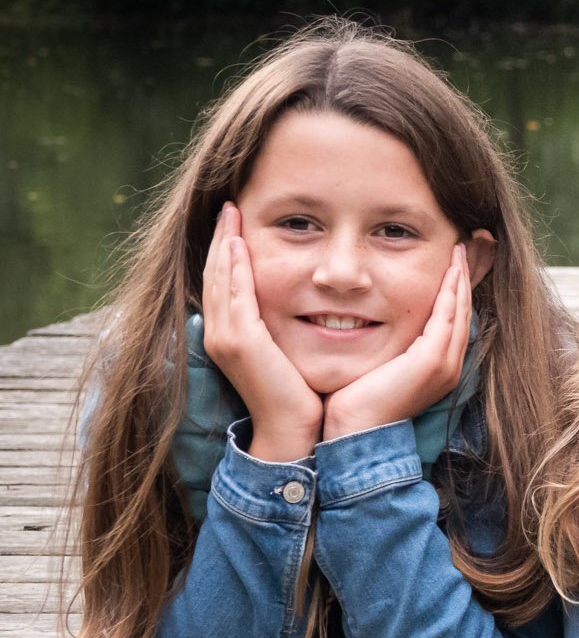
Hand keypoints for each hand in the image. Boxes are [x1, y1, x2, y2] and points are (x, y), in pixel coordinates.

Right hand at [201, 202, 322, 461]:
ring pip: (218, 278)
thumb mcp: (289, 351)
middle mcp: (220, 333)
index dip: (225, 250)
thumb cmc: (300, 395)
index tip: (235, 221)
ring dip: (223, 243)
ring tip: (231, 213)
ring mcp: (225, 337)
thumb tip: (304, 305)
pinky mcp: (239, 342)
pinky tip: (238, 243)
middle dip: (220, 238)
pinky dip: (233, 267)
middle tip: (230, 206)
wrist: (294, 432)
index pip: (224, 282)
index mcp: (231, 335)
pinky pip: (233, 295)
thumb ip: (285, 326)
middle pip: (215, 273)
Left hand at [324, 244, 472, 440]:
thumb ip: (387, 344)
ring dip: (460, 277)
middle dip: (465, 276)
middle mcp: (450, 365)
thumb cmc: (356, 401)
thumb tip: (371, 319)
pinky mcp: (432, 360)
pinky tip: (448, 268)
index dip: (456, 288)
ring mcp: (445, 363)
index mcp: (439, 366)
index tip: (453, 260)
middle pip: (464, 310)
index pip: (454, 319)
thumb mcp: (378, 365)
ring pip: (460, 309)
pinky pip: (447, 316)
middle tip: (465, 245)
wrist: (355, 431)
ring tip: (459, 249)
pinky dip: (450, 290)